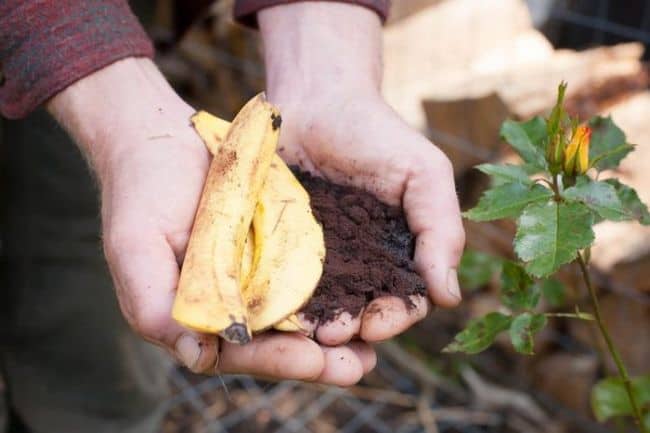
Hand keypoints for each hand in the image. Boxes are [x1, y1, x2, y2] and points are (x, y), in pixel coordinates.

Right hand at [47, 57, 374, 384]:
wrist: (161, 140)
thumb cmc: (141, 194)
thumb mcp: (137, 248)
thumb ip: (154, 307)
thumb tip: (200, 358)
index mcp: (198, 315)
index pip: (239, 352)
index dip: (276, 360)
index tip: (314, 359)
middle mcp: (231, 303)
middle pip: (278, 343)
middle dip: (318, 359)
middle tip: (357, 367)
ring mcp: (256, 276)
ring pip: (300, 316)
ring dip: (336, 334)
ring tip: (373, 347)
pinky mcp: (278, 248)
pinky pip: (310, 275)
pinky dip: (336, 290)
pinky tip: (366, 296)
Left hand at [259, 3, 464, 344]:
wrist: (317, 100)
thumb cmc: (378, 135)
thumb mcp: (424, 175)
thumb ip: (442, 230)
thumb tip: (449, 297)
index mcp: (397, 255)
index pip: (403, 302)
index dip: (394, 318)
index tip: (378, 323)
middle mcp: (358, 266)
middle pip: (359, 314)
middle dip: (351, 330)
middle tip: (333, 335)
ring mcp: (316, 261)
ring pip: (319, 308)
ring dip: (314, 326)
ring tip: (305, 332)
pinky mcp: (278, 250)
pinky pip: (279, 283)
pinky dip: (279, 303)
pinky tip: (273, 313)